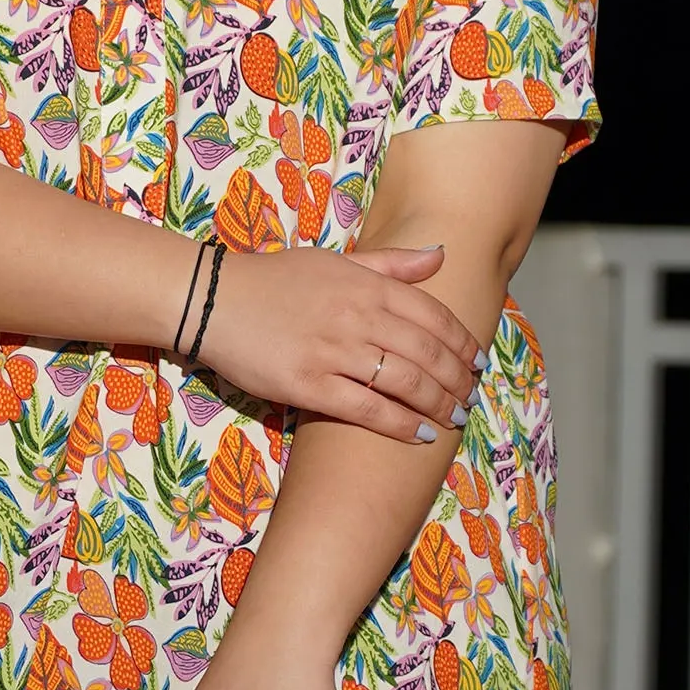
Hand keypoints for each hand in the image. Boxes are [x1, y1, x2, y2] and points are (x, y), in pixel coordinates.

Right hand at [194, 241, 478, 438]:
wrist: (212, 301)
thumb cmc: (275, 280)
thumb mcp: (335, 261)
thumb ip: (390, 263)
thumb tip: (442, 254)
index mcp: (367, 285)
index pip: (433, 315)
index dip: (463, 343)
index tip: (477, 362)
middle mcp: (357, 316)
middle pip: (427, 353)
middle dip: (457, 380)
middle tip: (471, 397)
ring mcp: (333, 351)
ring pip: (405, 382)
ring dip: (438, 404)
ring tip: (454, 418)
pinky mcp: (309, 385)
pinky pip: (368, 409)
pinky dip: (400, 424)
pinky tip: (421, 435)